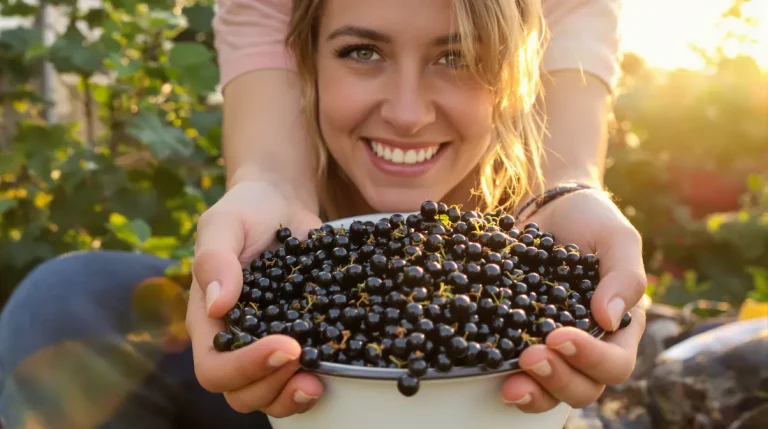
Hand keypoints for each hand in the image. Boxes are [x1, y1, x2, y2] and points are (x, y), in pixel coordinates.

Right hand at [186, 180, 324, 415]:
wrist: (281, 204)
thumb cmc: (245, 212)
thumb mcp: (224, 225)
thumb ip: (214, 260)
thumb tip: (217, 305)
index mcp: (208, 322)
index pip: (213, 368)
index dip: (245, 368)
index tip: (284, 346)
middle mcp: (236, 342)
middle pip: (241, 394)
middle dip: (272, 387)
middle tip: (304, 358)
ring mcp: (266, 345)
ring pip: (270, 396)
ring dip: (292, 397)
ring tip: (318, 381)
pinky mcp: (300, 338)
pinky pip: (299, 377)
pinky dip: (317, 381)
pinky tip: (336, 368)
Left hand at [500, 189, 647, 411]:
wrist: (549, 207)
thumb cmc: (591, 221)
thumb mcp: (616, 238)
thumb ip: (623, 276)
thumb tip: (609, 319)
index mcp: (620, 330)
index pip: (615, 363)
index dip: (590, 359)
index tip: (559, 336)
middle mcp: (588, 347)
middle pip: (583, 388)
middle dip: (557, 379)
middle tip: (530, 358)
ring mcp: (551, 348)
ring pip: (550, 391)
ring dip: (532, 392)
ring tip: (509, 383)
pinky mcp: (518, 339)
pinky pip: (516, 372)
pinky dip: (503, 377)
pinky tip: (488, 368)